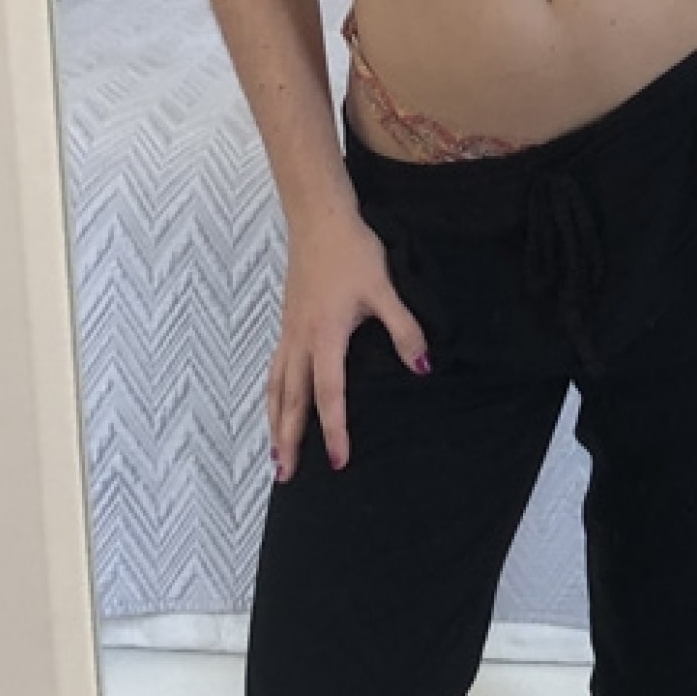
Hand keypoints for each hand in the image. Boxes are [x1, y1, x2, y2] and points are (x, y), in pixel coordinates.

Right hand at [267, 206, 430, 478]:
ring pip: (277, 387)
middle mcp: (301, 340)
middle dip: (289, 440)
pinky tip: (276, 403)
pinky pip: (275, 368)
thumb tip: (423, 366)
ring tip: (274, 453)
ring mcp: (290, 331)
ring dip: (275, 421)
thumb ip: (404, 328)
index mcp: (325, 337)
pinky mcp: (288, 322)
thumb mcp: (385, 288)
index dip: (335, 430)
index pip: (330, 395)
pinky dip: (272, 394)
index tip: (338, 462)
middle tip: (285, 477)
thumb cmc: (352, 251)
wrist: (319, 219)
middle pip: (291, 400)